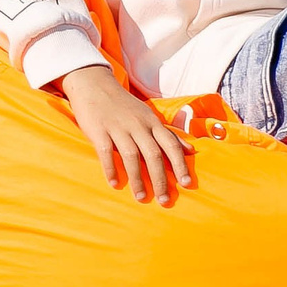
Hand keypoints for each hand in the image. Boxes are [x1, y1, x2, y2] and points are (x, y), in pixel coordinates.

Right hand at [57, 64, 194, 205]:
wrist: (95, 85)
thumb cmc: (125, 106)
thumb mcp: (150, 116)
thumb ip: (169, 134)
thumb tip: (190, 150)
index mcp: (153, 123)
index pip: (171, 146)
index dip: (180, 165)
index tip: (186, 185)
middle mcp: (138, 125)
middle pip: (153, 155)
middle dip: (161, 179)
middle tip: (165, 201)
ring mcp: (118, 127)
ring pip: (131, 156)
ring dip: (138, 179)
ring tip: (142, 198)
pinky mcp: (99, 130)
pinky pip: (106, 152)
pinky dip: (111, 169)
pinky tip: (115, 184)